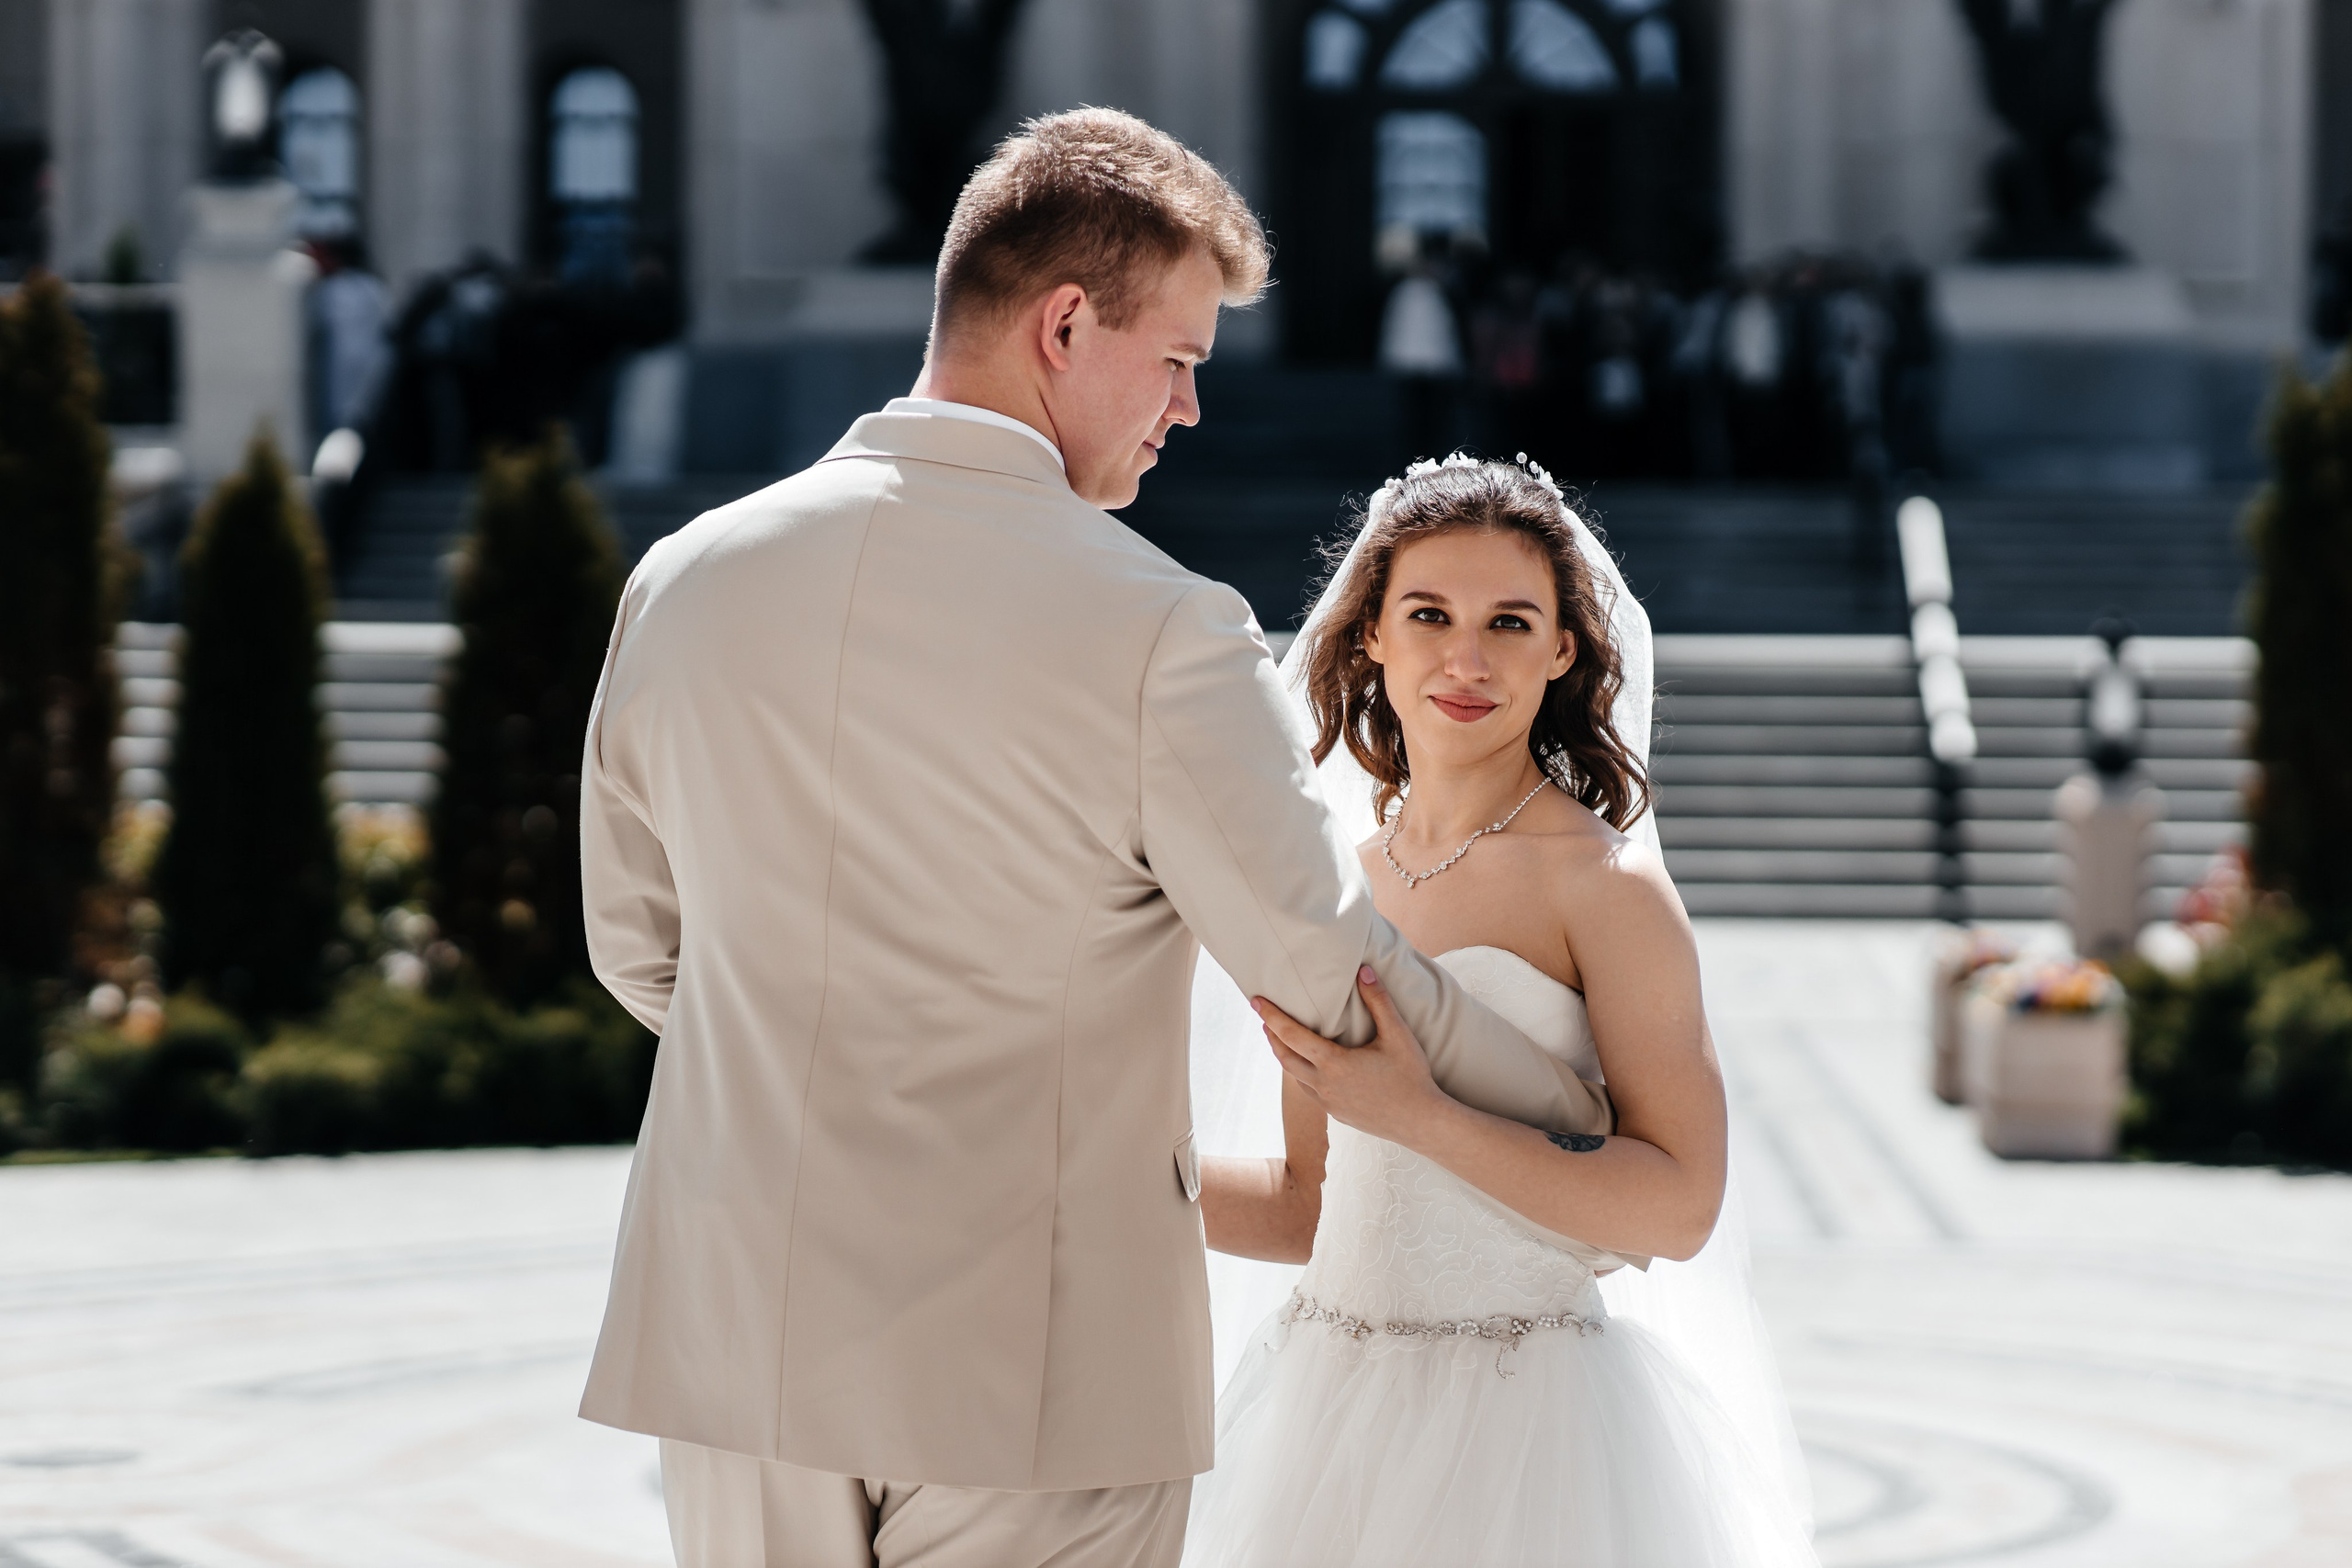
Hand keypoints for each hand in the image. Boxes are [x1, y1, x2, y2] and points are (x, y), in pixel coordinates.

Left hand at [1254, 966, 1452, 1148]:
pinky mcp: (1337, 1114)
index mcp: (1333, 1064)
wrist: (1421, 1122)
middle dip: (1272, 1036)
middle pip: (1285, 1057)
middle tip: (1264, 1018)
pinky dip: (1302, 1074)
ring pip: (1296, 1077)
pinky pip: (1311, 1091)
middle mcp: (1324, 1085)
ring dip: (1285, 1056)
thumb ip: (1379, 1001)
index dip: (1272, 1016)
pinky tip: (1311, 1067)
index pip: (1291, 1035)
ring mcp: (1329, 1103)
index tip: (1256, 1001)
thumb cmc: (1411, 1076)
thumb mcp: (1398, 1035)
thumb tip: (1364, 972)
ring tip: (1283, 1039)